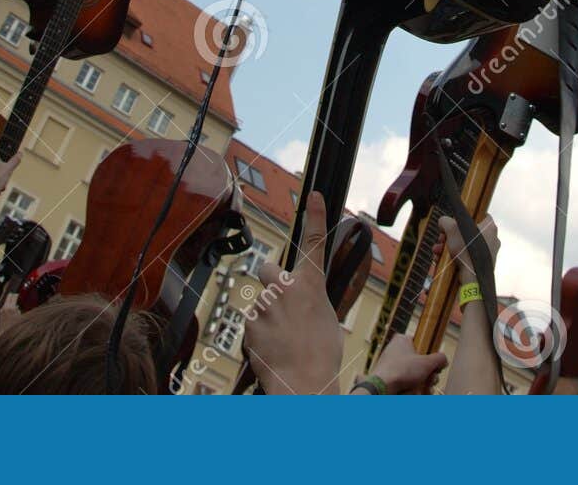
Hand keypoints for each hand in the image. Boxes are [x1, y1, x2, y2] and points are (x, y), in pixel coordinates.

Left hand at [0, 294, 20, 337]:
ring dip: (12, 301)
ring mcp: (2, 310)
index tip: (23, 297)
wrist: (4, 335)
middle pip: (9, 296)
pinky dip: (10, 306)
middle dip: (15, 296)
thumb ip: (23, 309)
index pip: (14, 295)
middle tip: (21, 300)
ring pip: (7, 300)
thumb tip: (24, 304)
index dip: (19, 295)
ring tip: (18, 307)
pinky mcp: (1, 313)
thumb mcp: (22, 318)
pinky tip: (14, 312)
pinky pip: (6, 305)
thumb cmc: (14, 328)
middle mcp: (5, 307)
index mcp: (10, 308)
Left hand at [243, 192, 342, 394]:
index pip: (315, 243)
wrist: (303, 382)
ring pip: (261, 304)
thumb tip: (302, 307)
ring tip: (282, 342)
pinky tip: (271, 350)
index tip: (312, 195)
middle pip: (269, 269)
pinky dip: (258, 337)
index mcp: (312, 285)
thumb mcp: (328, 322)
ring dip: (267, 318)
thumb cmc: (322, 357)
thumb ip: (312, 305)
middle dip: (271, 281)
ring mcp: (265, 305)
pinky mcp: (249, 323)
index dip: (315, 216)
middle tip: (280, 306)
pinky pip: (252, 326)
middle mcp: (286, 288)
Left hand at [365, 334, 446, 394]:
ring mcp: (392, 365)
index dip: (430, 354)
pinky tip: (419, 395)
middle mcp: (395, 351)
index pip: (421, 343)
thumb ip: (439, 359)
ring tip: (425, 389)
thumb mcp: (427, 363)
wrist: (382, 388)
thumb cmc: (403, 371)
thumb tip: (443, 360)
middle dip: (429, 373)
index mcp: (402, 340)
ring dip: (424, 383)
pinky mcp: (390, 378)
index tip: (435, 364)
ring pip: (414, 374)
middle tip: (431, 379)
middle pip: (419, 361)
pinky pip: (406, 382)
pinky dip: (414, 389)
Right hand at [434, 214, 498, 283]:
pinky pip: (468, 257)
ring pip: (466, 245)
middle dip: (452, 236)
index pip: (481, 215)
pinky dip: (457, 257)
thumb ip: (445, 221)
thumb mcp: (451, 229)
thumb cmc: (466, 251)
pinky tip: (444, 259)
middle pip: (469, 232)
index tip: (456, 221)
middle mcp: (492, 240)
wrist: (472, 277)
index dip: (467, 216)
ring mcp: (489, 253)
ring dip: (451, 247)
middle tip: (442, 239)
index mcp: (490, 228)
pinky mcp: (483, 265)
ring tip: (439, 251)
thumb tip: (442, 222)